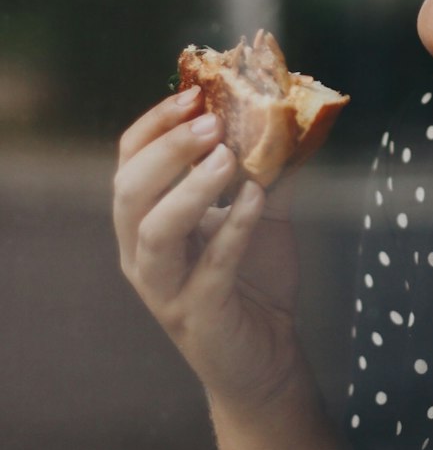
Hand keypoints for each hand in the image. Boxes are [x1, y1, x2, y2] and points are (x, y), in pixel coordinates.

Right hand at [113, 87, 305, 408]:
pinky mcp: (199, 314)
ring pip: (154, 232)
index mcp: (145, 221)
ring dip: (189, 189)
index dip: (154, 124)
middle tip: (210, 123)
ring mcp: (165, 287)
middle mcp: (141, 253)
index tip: (193, 94)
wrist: (268, 356)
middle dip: (166, 151)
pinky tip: (255, 199)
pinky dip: (233, 228)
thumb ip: (264, 168)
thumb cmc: (254, 280)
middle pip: (128, 192)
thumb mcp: (260, 213)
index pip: (128, 161)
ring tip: (227, 157)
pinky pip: (209, 266)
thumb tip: (287, 113)